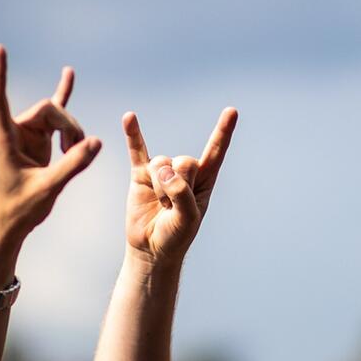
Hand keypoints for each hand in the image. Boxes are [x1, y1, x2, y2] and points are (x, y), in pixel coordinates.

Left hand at [0, 44, 101, 248]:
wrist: (11, 225)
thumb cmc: (20, 209)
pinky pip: (53, 116)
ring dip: (72, 130)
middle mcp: (15, 132)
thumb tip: (96, 141)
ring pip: (56, 116)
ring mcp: (28, 135)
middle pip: (47, 110)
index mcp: (5, 140)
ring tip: (80, 149)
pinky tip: (68, 75)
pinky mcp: (39, 142)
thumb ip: (73, 164)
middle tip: (79, 151)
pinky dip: (62, 97)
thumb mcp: (49, 187)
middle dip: (68, 126)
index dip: (0, 75)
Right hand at [122, 108, 237, 265]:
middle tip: (172, 206)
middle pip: (184, 161)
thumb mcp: (188, 219)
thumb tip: (164, 170)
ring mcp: (161, 171)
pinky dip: (133, 134)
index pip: (215, 151)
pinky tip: (129, 117)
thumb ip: (182, 193)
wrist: (151, 248)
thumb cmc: (176, 235)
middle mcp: (184, 171)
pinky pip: (137, 150)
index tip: (232, 111)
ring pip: (162, 163)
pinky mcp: (141, 174)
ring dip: (160, 186)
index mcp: (205, 180)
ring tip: (160, 204)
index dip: (223, 132)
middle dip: (178, 185)